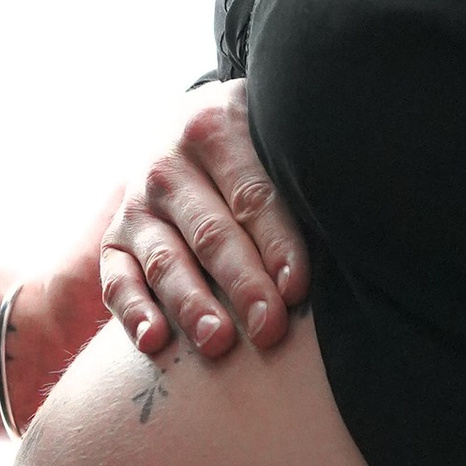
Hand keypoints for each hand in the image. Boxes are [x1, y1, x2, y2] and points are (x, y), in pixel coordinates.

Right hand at [98, 81, 310, 363]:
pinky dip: (133, 312)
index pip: (253, 196)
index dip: (278, 245)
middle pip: (212, 233)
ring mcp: (136, 205)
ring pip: (166, 260)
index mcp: (215, 130)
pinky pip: (117, 280)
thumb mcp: (270, 139)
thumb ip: (297, 177)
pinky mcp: (113, 240)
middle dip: (243, 283)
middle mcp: (168, 167)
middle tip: (268, 328)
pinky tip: (154, 341)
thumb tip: (351, 231)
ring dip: (191, 303)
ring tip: (217, 341)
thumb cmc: (250, 146)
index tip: (298, 288)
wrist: (182, 124)